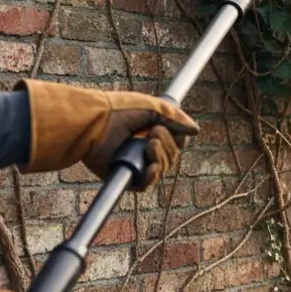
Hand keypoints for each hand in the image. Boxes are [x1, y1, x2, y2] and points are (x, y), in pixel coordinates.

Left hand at [15, 79, 198, 189]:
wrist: (94, 123)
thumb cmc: (119, 111)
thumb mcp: (152, 107)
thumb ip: (176, 117)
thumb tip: (196, 131)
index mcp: (150, 131)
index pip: (176, 141)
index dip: (178, 137)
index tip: (170, 128)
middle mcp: (143, 148)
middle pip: (172, 156)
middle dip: (167, 145)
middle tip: (152, 133)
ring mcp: (135, 163)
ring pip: (162, 169)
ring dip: (160, 157)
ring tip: (148, 145)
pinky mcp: (125, 177)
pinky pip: (146, 184)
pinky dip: (151, 176)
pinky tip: (150, 166)